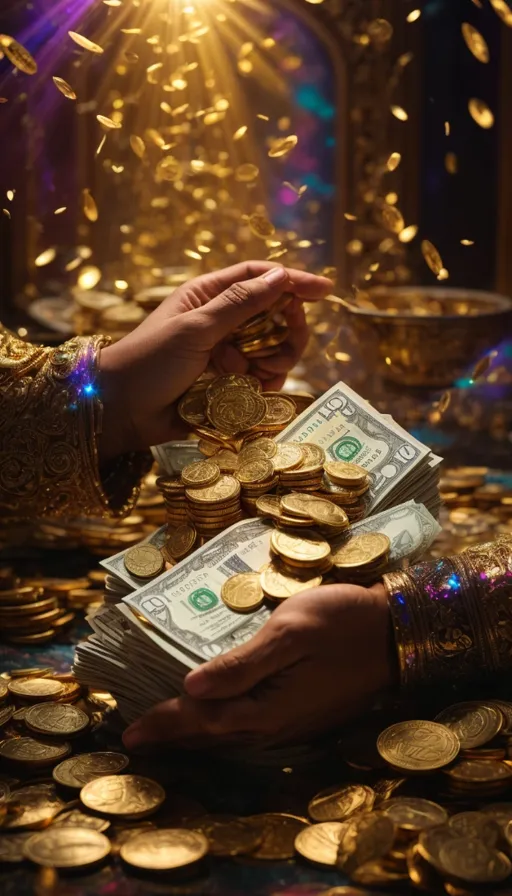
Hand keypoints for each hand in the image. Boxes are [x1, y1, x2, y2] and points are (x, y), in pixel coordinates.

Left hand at [98, 262, 331, 460]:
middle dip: (288, 331)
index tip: (325, 291)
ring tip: (260, 376)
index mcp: (209, 296)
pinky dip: (265, 386)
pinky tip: (251, 392)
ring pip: (273, 351)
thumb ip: (240, 303)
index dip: (293, 282)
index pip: (259, 278)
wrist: (120, 410)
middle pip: (274, 316)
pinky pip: (262, 382)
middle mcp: (220, 321)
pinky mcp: (227, 386)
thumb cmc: (149, 361)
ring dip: (276, 362)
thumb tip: (280, 275)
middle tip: (290, 345)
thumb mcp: (195, 327)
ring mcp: (225, 355)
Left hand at [122, 582, 396, 750]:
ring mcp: (294, 724)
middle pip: (213, 737)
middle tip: (136, 738)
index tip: (129, 733)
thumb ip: (241, 665)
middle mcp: (277, 725)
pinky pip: (251, 731)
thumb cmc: (343, 621)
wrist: (399, 632)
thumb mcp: (290, 632)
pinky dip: (223, 728)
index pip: (202, 721)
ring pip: (232, 737)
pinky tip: (217, 718)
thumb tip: (191, 688)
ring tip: (167, 731)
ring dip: (196, 736)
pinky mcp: (306, 715)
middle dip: (173, 737)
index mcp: (268, 707)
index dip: (164, 725)